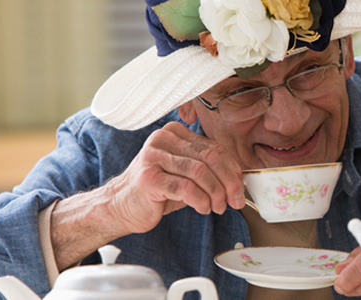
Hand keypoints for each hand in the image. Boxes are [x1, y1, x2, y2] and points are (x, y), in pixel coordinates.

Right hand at [105, 122, 246, 233]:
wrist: (120, 207)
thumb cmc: (156, 192)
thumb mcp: (184, 175)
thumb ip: (207, 170)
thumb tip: (237, 179)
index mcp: (174, 133)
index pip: (213, 147)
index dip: (232, 169)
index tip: (239, 188)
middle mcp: (162, 139)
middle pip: (210, 157)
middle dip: (228, 182)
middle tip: (235, 200)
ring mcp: (153, 157)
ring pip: (200, 172)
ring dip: (215, 193)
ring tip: (217, 207)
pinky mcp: (149, 178)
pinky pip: (186, 188)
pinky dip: (201, 200)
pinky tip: (202, 208)